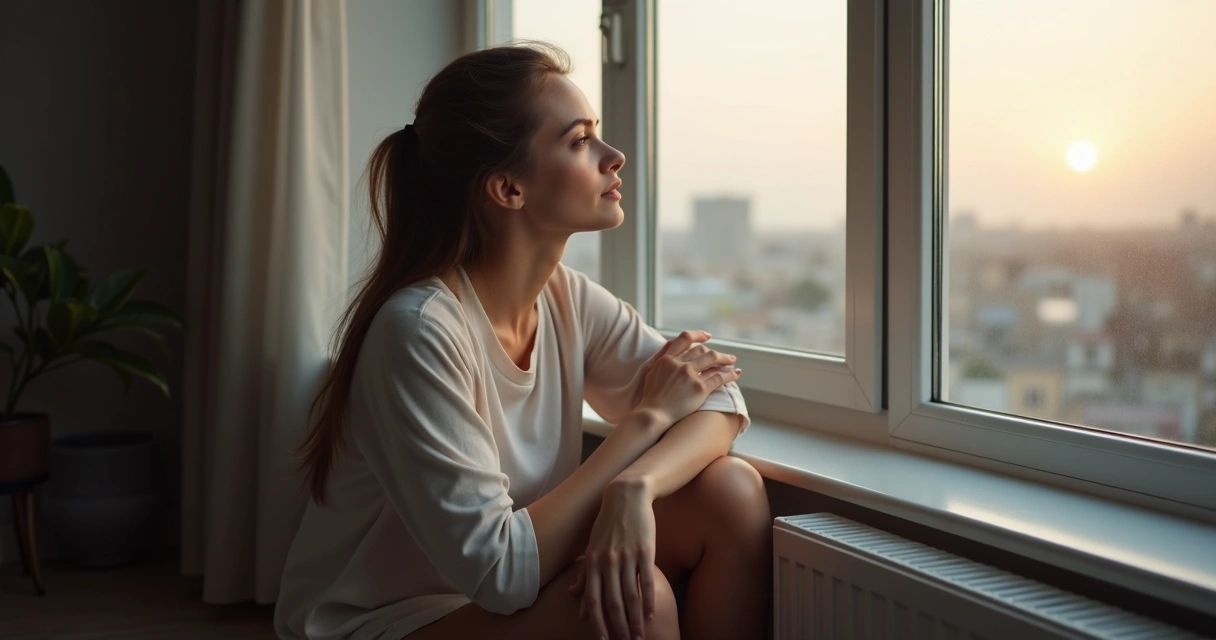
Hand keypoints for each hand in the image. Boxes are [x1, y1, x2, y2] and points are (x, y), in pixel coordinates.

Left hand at [567, 481, 656, 639]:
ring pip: (630, 596)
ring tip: (639, 637)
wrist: (627, 496)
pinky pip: (646, 581)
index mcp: (592, 562)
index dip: (596, 622)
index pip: (592, 599)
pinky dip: (648, 601)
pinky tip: (650, 615)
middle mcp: (607, 562)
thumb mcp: (591, 547)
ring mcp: (627, 557)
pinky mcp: (645, 551)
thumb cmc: (607, 524)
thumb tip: (572, 596)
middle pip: (612, 602)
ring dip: (634, 620)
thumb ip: (583, 573)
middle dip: (618, 627)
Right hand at [635, 330, 741, 426]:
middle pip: (702, 350)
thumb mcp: (650, 372)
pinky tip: (735, 374)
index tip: (708, 337)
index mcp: (667, 359)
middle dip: (716, 352)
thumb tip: (670, 350)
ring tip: (732, 362)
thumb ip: (661, 359)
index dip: (698, 335)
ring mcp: (690, 375)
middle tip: (725, 356)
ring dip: (725, 360)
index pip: (684, 339)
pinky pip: (719, 377)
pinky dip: (729, 375)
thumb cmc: (650, 398)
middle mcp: (680, 364)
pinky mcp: (700, 388)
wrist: (653, 414)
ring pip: (713, 360)